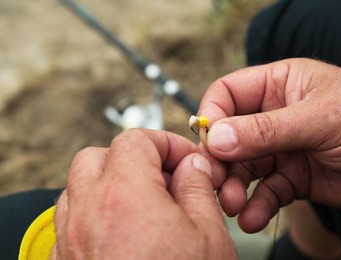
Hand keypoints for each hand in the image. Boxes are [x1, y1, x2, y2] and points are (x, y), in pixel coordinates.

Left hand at [51, 129, 236, 258]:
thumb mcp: (209, 235)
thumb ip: (198, 188)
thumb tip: (192, 166)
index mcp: (125, 196)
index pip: (135, 140)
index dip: (165, 143)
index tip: (184, 159)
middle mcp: (88, 214)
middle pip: (97, 156)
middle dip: (132, 157)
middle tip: (162, 176)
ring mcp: (71, 240)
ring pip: (78, 185)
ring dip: (109, 181)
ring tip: (144, 201)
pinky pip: (72, 219)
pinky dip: (95, 210)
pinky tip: (125, 229)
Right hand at [198, 58, 340, 232]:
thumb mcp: (320, 120)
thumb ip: (266, 130)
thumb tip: (216, 137)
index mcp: (278, 85)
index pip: (228, 94)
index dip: (212, 116)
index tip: (207, 143)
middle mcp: (273, 115)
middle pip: (229, 135)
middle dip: (220, 161)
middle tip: (214, 183)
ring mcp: (281, 148)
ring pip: (243, 167)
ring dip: (234, 187)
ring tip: (233, 205)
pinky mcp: (291, 177)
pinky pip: (265, 191)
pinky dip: (257, 205)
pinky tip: (252, 218)